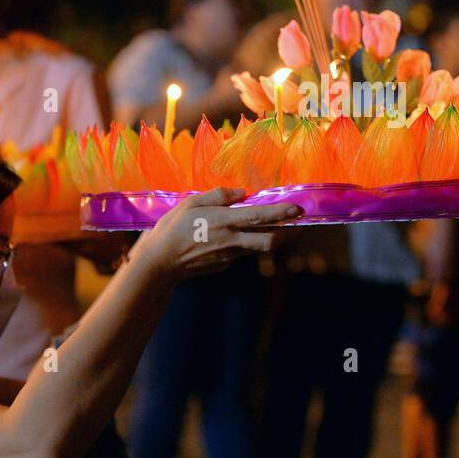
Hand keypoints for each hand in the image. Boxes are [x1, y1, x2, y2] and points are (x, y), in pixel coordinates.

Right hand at [135, 187, 299, 281]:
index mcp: (224, 221)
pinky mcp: (225, 264)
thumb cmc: (173, 227)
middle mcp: (231, 240)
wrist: (160, 262)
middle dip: (287, 233)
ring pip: (258, 247)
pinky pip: (241, 252)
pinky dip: (246, 243)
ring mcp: (229, 255)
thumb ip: (219, 196)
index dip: (281, 213)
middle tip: (297, 223)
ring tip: (276, 227)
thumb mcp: (191, 202)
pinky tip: (237, 237)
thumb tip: (242, 193)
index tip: (298, 208)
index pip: (259, 217)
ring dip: (270, 238)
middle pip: (270, 241)